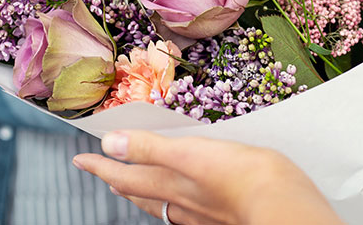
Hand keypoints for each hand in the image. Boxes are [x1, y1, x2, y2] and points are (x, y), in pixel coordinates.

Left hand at [72, 130, 342, 224]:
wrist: (283, 208)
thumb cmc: (241, 177)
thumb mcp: (192, 153)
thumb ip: (151, 148)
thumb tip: (110, 144)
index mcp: (170, 184)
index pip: (124, 174)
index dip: (100, 166)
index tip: (79, 159)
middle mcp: (180, 203)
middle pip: (140, 193)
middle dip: (119, 181)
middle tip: (105, 173)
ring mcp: (201, 214)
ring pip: (161, 204)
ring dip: (144, 193)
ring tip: (133, 187)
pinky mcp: (222, 217)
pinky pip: (186, 213)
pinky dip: (174, 205)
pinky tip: (183, 204)